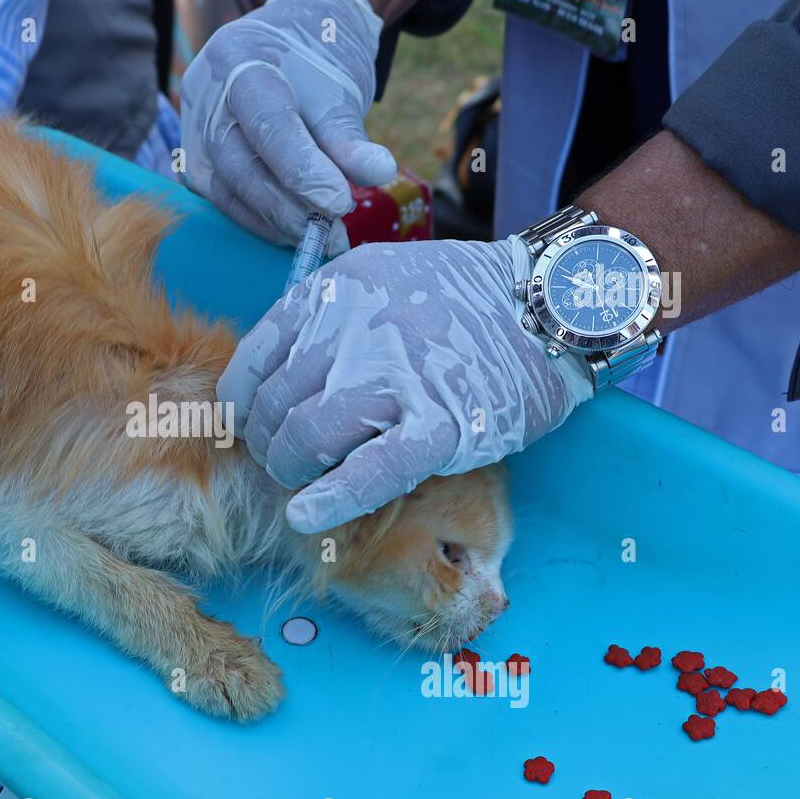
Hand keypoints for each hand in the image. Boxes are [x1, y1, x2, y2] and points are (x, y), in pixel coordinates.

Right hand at [180, 0, 396, 252]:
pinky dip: (260, 221)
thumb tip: (379, 174)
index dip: (302, 171)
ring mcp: (192, 133)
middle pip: (239, 165)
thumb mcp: (337, 90)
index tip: (339, 204)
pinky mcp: (195, 163)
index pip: (267, 124)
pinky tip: (294, 230)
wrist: (285, 48)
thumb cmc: (313, 64)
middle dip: (288, 208)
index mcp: (238, 60)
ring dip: (275, 223)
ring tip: (321, 235)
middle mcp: (204, 97)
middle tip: (333, 232)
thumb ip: (350, 136)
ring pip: (226, 191)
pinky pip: (223, 201)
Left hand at [217, 238, 595, 532]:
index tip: (255, 426)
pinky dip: (330, 500)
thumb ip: (329, 321)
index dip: (246, 405)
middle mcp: (353, 330)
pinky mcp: (439, 425)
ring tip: (303, 484)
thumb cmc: (466, 299)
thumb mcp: (382, 281)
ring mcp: (395, 378)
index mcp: (335, 292)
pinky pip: (367, 472)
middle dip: (271, 444)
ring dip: (292, 471)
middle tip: (286, 462)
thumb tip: (280, 378)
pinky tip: (307, 517)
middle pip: (274, 406)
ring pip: (306, 437)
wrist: (553, 301)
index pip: (255, 360)